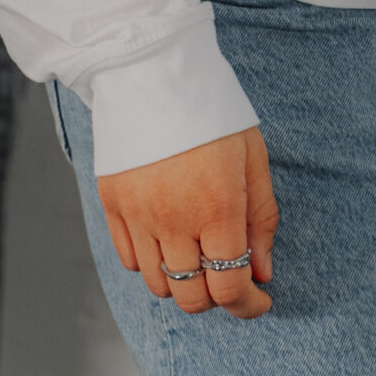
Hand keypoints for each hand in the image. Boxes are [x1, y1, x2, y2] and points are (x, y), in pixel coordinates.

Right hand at [97, 126, 276, 320]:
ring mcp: (138, 214)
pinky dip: (152, 264)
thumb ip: (262, 219)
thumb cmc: (212, 111)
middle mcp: (175, 219)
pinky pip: (130, 260)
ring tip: (198, 256)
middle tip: (230, 275)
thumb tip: (263, 273)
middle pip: (193, 298)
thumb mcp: (253, 157)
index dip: (249, 306)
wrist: (154, 69)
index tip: (260, 299)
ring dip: (183, 283)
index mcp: (218, 207)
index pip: (230, 288)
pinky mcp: (112, 203)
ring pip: (159, 286)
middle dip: (218, 297)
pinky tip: (168, 240)